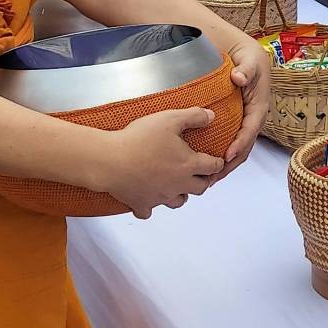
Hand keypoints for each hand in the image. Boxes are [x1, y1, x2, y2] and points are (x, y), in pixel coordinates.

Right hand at [105, 107, 224, 218]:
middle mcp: (178, 184)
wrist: (110, 160)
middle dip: (202, 180)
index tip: (216, 161)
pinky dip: (149, 206)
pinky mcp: (142, 204)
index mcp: (188, 164)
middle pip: (200, 188)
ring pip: (179, 202)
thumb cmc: (140, 139)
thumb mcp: (169, 119)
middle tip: (198, 173)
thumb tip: (211, 116)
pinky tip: (146, 198)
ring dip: (181, 194)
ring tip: (176, 185)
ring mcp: (160, 197)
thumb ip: (193, 117)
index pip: (213, 166)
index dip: (217, 163)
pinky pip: (148, 211)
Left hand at [213, 34, 270, 180]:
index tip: (227, 156)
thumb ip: (246, 69)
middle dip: (231, 164)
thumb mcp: (250, 60)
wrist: (246, 55)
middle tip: (214, 177)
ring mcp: (245, 122)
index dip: (240, 144)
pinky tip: (207, 163)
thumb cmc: (248, 58)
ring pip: (238, 149)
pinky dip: (221, 155)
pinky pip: (230, 142)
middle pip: (245, 147)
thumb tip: (239, 78)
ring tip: (209, 179)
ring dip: (225, 166)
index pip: (250, 130)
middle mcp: (254, 118)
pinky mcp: (237, 123)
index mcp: (259, 107)